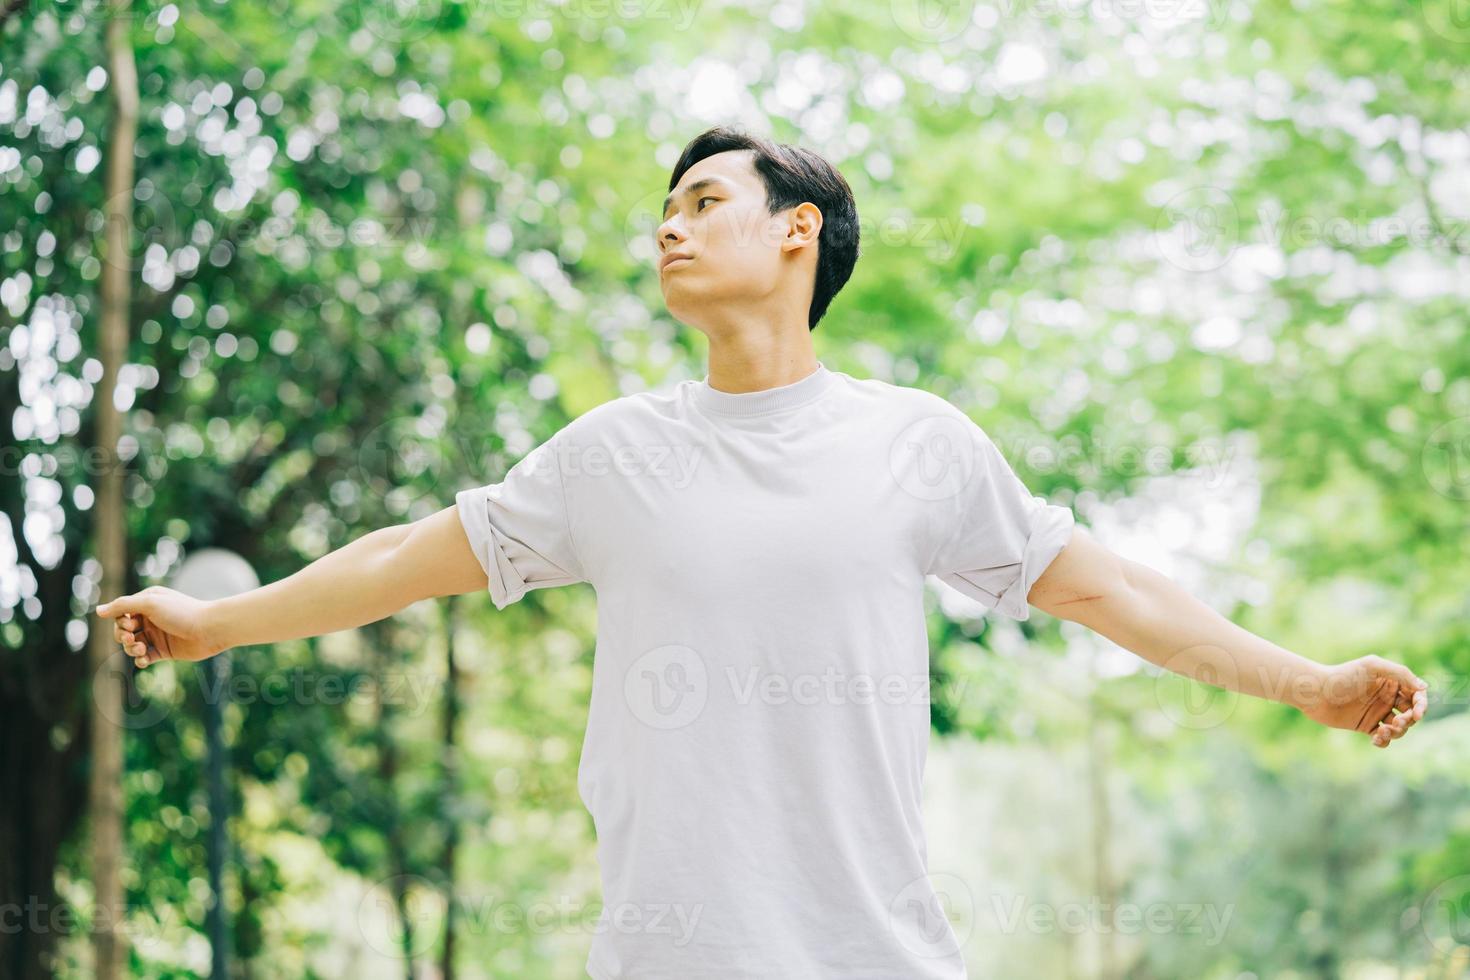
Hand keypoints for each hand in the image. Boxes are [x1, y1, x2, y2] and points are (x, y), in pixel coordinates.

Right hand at [96, 586, 224, 668]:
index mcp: (148, 602)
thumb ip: (122, 606)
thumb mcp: (150, 604)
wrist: (210, 629)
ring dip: (131, 649)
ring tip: (141, 649)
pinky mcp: (164, 651)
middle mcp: (151, 618)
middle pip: (124, 630)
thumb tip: (98, 611)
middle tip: (132, 638)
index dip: (120, 621)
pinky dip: (141, 660)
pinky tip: (145, 659)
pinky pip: (144, 658)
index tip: (129, 625)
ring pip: (132, 645)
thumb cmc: (182, 612)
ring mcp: (157, 635)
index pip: (121, 613)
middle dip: (123, 636)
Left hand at [1297, 655, 1427, 747]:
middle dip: (1409, 720)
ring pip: (1400, 727)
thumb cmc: (1342, 675)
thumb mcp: (1372, 666)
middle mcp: (1386, 697)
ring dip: (1398, 732)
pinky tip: (1376, 738)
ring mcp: (1377, 712)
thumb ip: (1400, 673)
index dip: (1421, 705)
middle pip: (1411, 713)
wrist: (1316, 692)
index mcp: (1391, 682)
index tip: (1416, 713)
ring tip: (1383, 730)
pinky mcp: (1366, 725)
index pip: (1416, 695)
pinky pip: (1383, 738)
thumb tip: (1424, 687)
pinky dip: (1384, 741)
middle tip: (1398, 721)